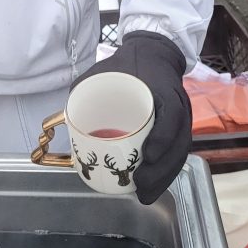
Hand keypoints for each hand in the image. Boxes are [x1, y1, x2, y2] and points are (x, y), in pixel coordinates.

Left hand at [73, 30, 190, 203]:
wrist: (154, 52)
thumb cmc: (128, 64)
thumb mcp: (105, 69)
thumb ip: (86, 87)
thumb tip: (66, 115)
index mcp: (161, 88)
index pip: (172, 115)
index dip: (164, 138)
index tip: (148, 155)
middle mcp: (177, 104)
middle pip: (178, 142)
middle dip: (162, 169)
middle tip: (140, 184)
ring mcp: (181, 117)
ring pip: (180, 152)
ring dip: (165, 177)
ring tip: (145, 194)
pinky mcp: (178, 128)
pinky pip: (177, 153)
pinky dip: (167, 172)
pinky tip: (153, 187)